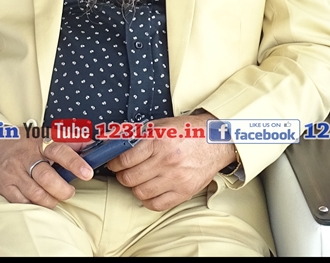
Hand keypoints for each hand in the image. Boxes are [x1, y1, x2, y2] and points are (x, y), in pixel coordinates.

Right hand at [0, 136, 92, 208]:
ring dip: (51, 200)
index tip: (87, 172)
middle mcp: (25, 157)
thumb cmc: (19, 142)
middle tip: (69, 191)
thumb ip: (65, 140)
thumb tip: (90, 144)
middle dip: (63, 190)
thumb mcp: (40, 135)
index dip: (75, 162)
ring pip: (36, 194)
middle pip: (47, 178)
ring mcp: (13, 173)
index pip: (59, 150)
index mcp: (37, 143)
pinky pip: (23, 202)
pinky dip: (35, 204)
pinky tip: (39, 200)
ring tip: (55, 197)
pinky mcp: (4, 186)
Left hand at [106, 113, 235, 211]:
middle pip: (130, 178)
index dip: (114, 163)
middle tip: (124, 172)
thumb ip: (137, 134)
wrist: (216, 140)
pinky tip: (149, 191)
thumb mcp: (160, 125)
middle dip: (122, 176)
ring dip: (134, 188)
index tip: (114, 164)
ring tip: (138, 180)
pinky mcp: (185, 192)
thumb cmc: (187, 131)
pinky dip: (148, 200)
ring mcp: (176, 178)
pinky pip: (157, 205)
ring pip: (140, 192)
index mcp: (158, 141)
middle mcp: (166, 161)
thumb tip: (113, 141)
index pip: (125, 159)